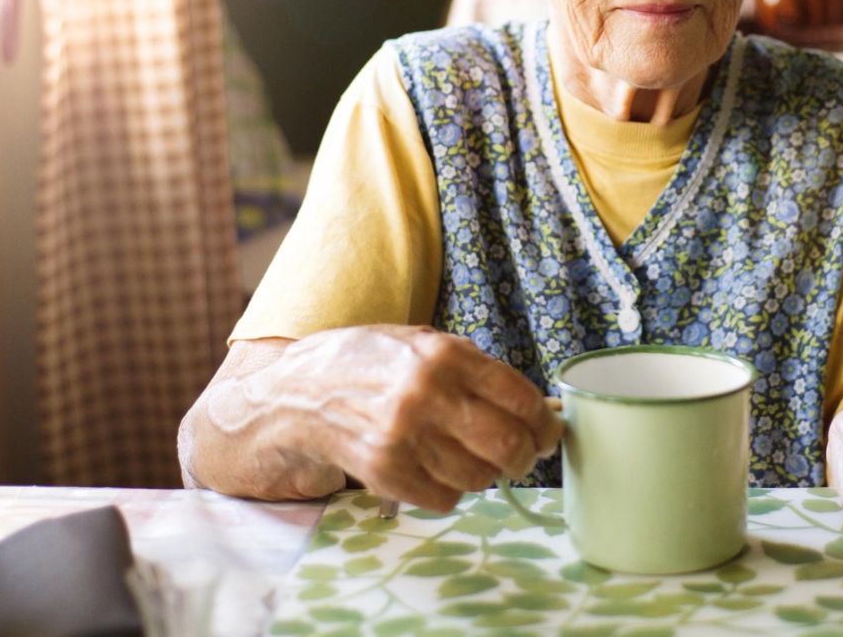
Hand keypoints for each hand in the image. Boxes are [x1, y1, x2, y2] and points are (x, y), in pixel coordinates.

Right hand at [200, 326, 562, 509]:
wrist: (294, 395)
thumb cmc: (367, 363)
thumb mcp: (421, 343)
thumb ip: (477, 370)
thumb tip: (540, 406)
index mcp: (443, 354)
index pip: (520, 397)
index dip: (544, 422)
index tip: (548, 431)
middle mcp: (426, 395)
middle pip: (508, 444)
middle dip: (525, 455)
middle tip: (522, 456)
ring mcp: (403, 437)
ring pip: (480, 476)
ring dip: (483, 473)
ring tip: (466, 456)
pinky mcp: (385, 474)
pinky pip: (446, 498)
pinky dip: (449, 489)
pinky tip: (433, 468)